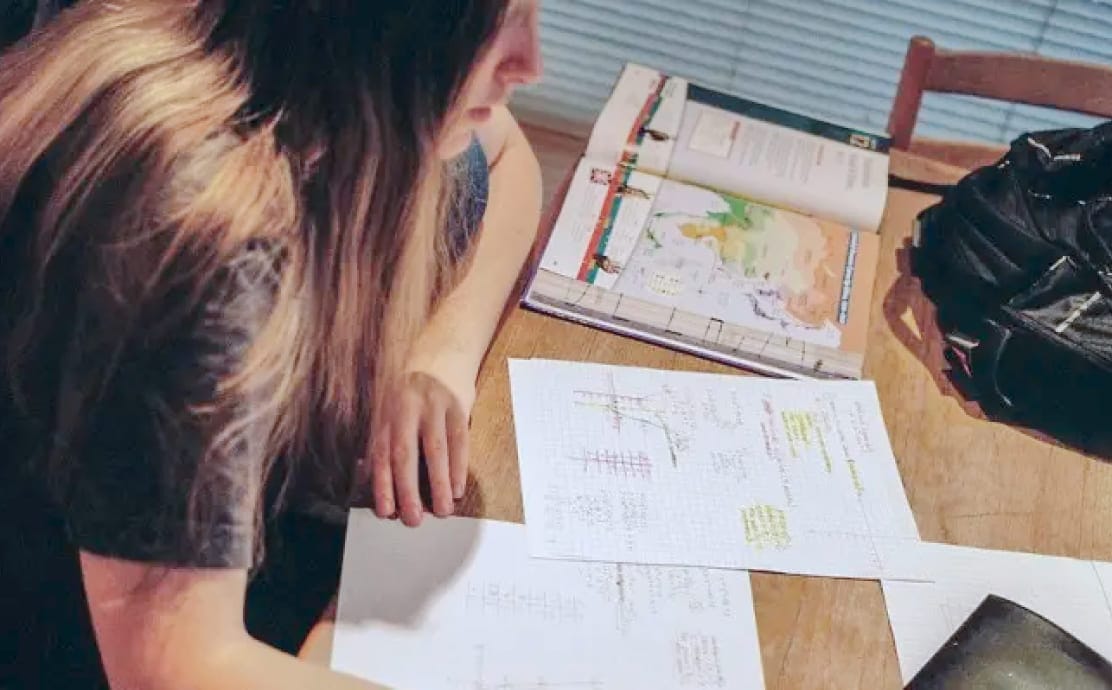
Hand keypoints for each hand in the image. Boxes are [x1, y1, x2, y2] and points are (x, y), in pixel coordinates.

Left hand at [371, 355, 475, 526]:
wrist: (443, 350)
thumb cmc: (412, 389)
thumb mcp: (391, 408)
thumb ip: (383, 439)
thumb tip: (370, 479)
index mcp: (386, 414)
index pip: (381, 454)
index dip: (382, 485)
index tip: (387, 513)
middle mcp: (406, 409)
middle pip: (404, 454)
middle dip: (407, 490)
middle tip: (413, 519)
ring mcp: (433, 405)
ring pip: (435, 450)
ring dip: (438, 484)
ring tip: (442, 511)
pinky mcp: (458, 404)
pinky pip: (459, 440)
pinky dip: (459, 467)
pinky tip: (458, 488)